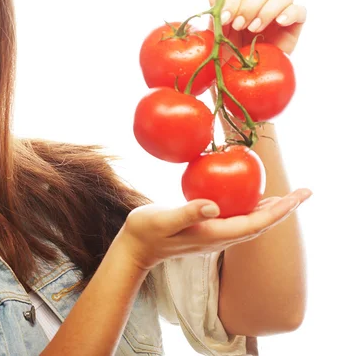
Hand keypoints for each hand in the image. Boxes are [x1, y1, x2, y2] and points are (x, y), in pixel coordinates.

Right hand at [117, 188, 311, 270]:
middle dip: (284, 209)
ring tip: (286, 197)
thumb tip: (214, 206)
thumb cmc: (146, 232)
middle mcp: (220, 237)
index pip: (256, 223)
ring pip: (251, 223)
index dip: (280, 210)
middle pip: (261, 224)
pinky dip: (251, 209)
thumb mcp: (163, 219)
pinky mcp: (207, 231)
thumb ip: (187, 213)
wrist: (136, 248)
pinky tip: (249, 198)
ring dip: (271, 210)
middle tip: (304, 192)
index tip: (299, 196)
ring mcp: (214, 236)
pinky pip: (238, 220)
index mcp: (215, 234)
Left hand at [206, 0, 306, 56]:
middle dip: (249, 4)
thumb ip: (216, 13)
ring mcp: (279, 13)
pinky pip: (300, 10)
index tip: (225, 20)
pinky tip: (280, 22)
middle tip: (239, 26)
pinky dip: (291, 12)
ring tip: (255, 29)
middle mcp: (261, 4)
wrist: (243, 82)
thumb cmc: (228, 58)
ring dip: (267, 9)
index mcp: (240, 3)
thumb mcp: (216, 37)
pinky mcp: (294, 26)